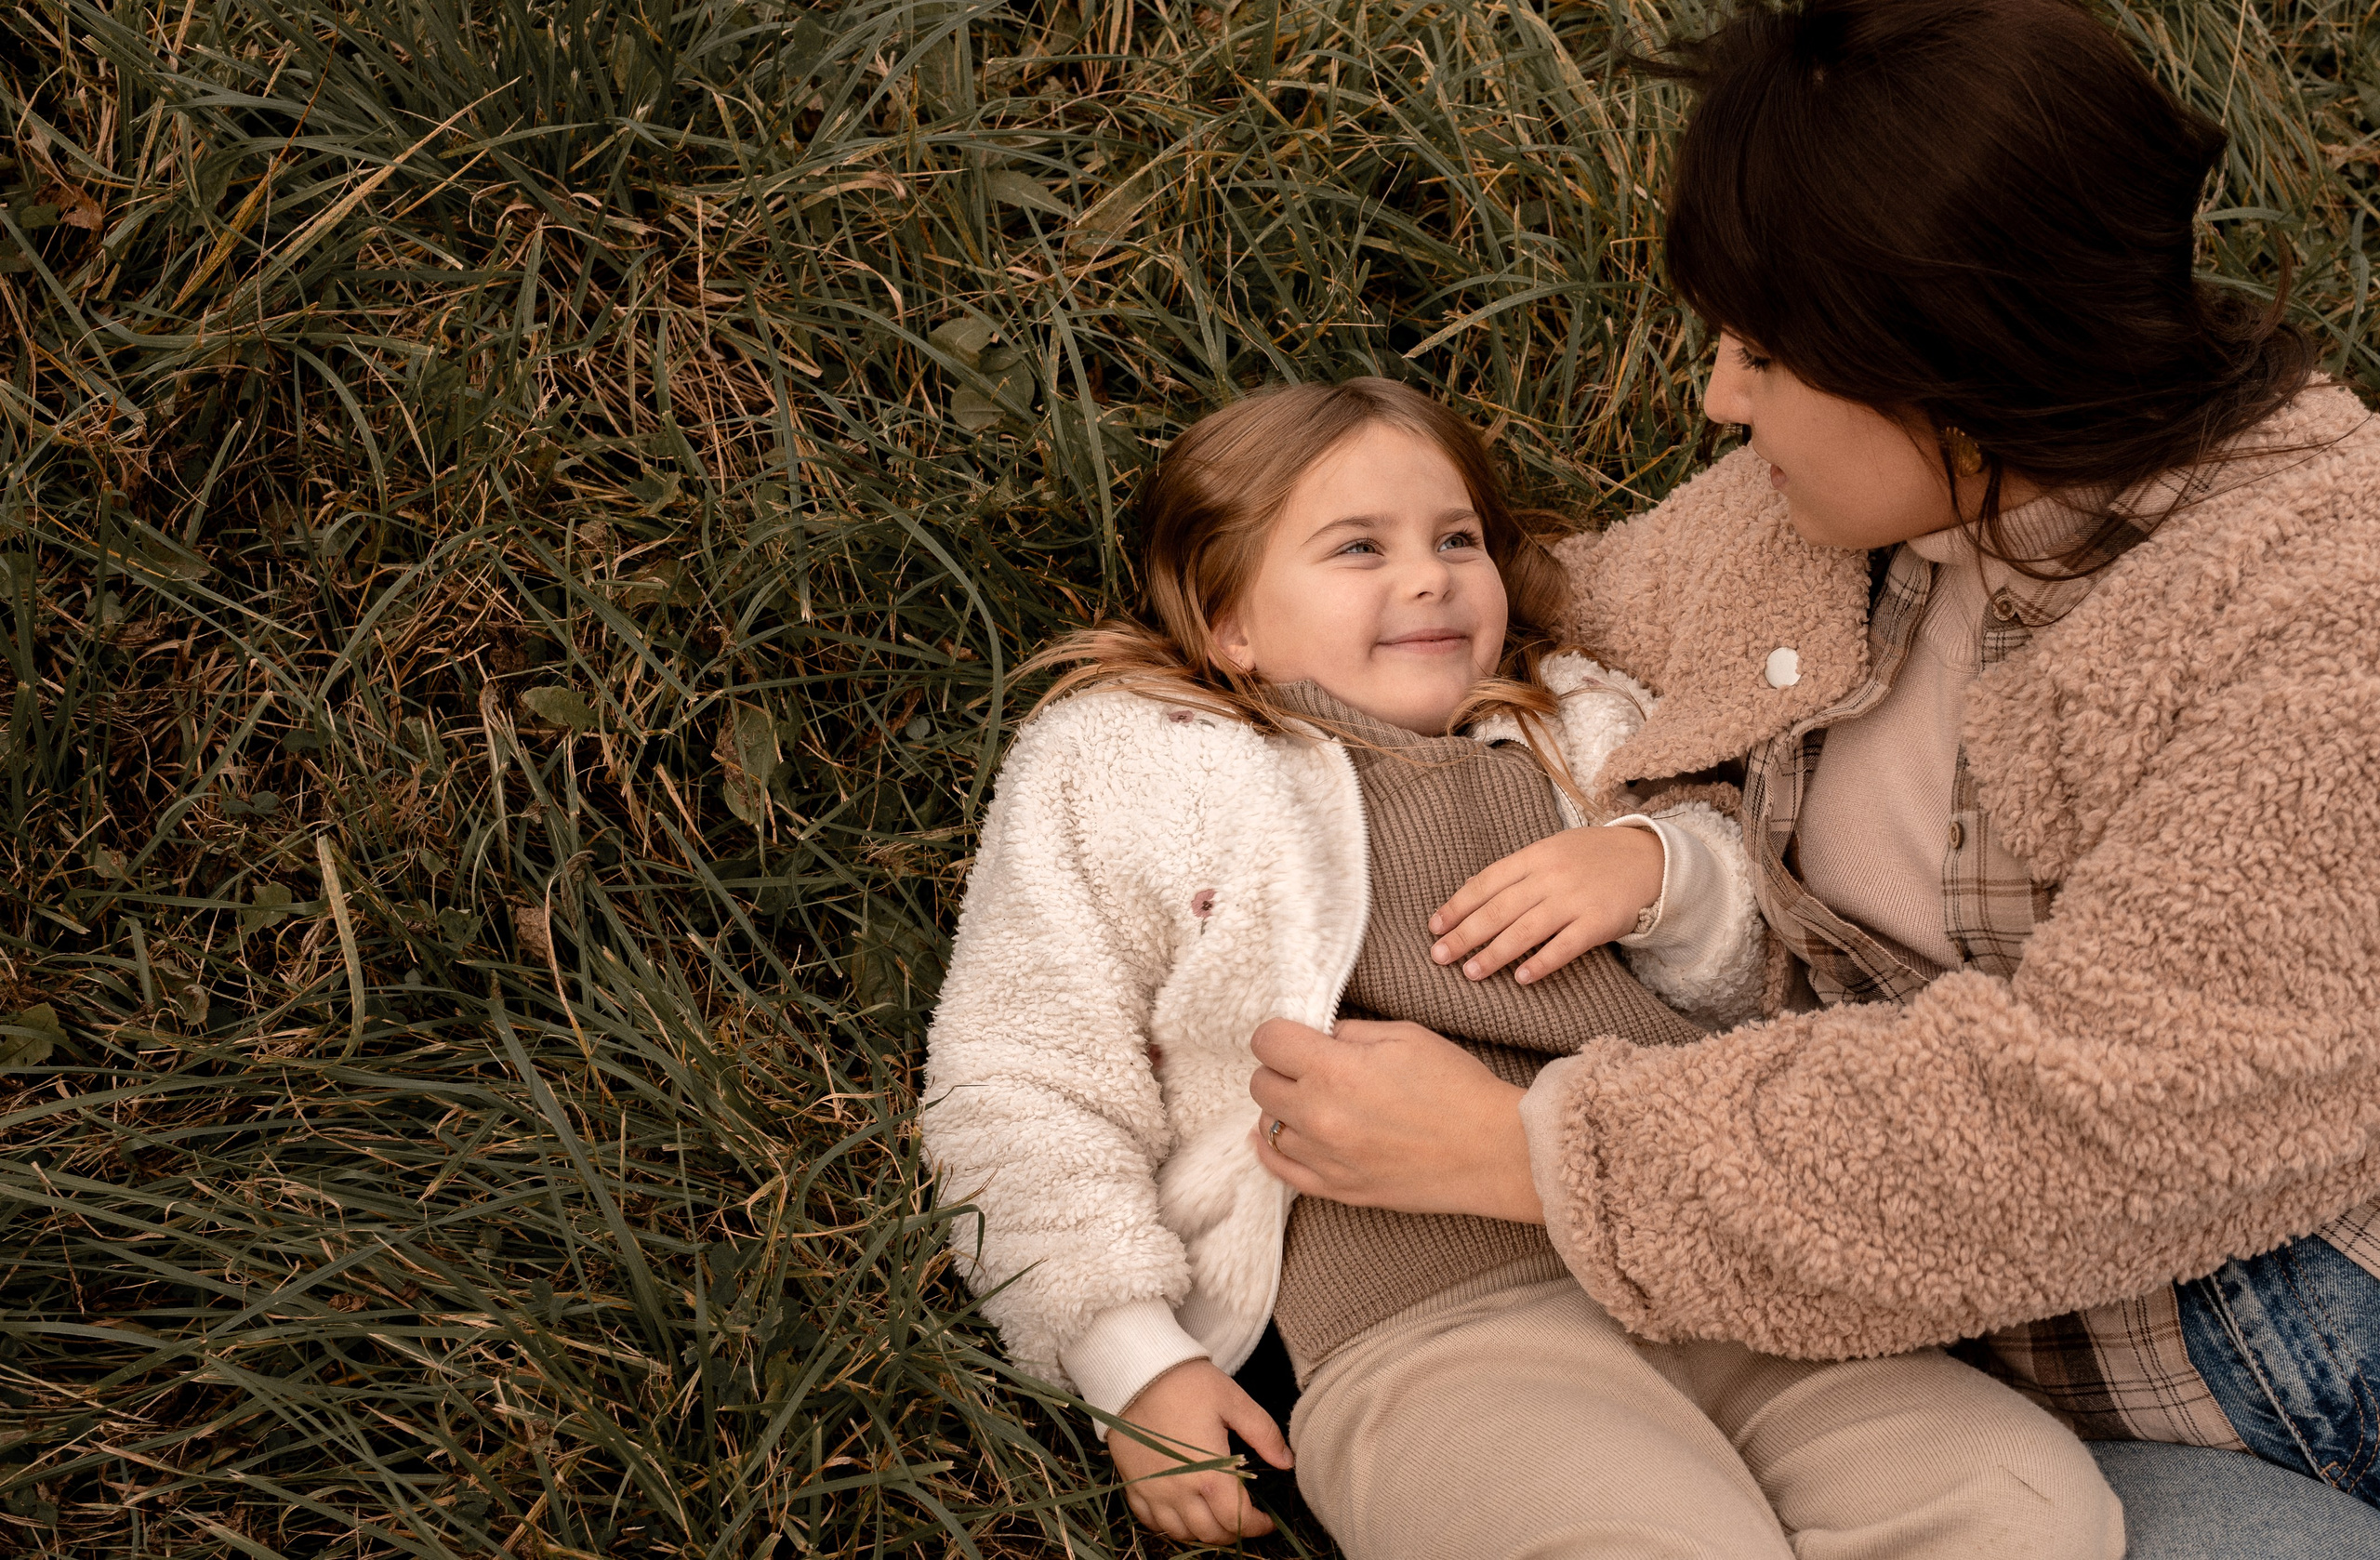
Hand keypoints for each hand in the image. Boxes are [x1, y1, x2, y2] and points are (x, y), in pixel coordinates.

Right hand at [1108, 1358, 1291, 1542]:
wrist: (1136, 1371)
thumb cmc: (1188, 1384)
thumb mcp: (1233, 1401)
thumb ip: (1264, 1434)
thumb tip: (1287, 1462)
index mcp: (1210, 1474)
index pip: (1238, 1520)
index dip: (1259, 1527)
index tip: (1268, 1521)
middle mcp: (1180, 1491)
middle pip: (1211, 1533)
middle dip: (1235, 1532)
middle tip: (1246, 1518)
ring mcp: (1153, 1491)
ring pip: (1182, 1533)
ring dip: (1204, 1531)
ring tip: (1217, 1516)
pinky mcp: (1133, 1484)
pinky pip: (1151, 1521)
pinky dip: (1171, 1524)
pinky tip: (1182, 1511)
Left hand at [1249, 1017, 1544, 1222]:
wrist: (1492, 1151)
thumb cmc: (1456, 1087)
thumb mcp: (1404, 1036)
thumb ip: (1350, 1032)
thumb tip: (1319, 1037)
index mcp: (1335, 1070)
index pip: (1267, 1042)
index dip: (1279, 1034)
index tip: (1294, 1037)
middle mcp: (1320, 1115)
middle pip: (1259, 1084)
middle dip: (1279, 1068)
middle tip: (1307, 1067)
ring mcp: (1325, 1158)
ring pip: (1268, 1126)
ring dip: (1283, 1109)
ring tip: (1312, 1101)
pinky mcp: (1337, 1189)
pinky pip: (1279, 1169)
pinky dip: (1274, 1149)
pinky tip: (1280, 1135)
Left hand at [1428, 823, 1663, 984]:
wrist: (1648, 859)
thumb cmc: (1590, 858)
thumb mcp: (1551, 851)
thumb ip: (1517, 873)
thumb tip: (1470, 899)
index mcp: (1534, 856)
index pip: (1485, 882)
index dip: (1457, 906)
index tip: (1435, 927)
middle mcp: (1551, 876)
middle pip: (1499, 909)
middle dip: (1465, 934)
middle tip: (1439, 956)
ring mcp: (1575, 899)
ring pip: (1526, 930)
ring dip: (1494, 953)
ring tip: (1470, 972)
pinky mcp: (1599, 921)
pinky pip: (1565, 946)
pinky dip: (1542, 962)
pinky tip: (1522, 978)